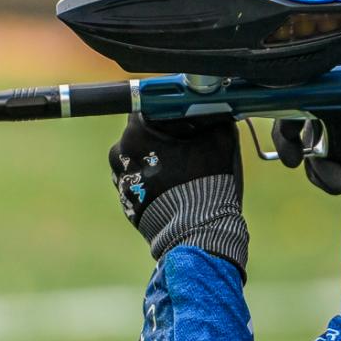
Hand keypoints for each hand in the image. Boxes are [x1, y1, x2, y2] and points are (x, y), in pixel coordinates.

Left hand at [109, 114, 247, 275]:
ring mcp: (121, 180)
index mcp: (135, 133)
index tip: (190, 119)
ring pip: (142, 158)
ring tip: (188, 170)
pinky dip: (157, 180)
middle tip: (192, 144)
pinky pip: (141, 181)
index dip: (174, 111)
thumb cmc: (205, 183)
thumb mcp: (220, 140)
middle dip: (166, 135)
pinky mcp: (126, 202)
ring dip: (161, 159)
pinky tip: (179, 188)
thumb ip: (215, 117)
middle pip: (144, 133)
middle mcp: (119, 154)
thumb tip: (218, 110)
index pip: (152, 107)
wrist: (196, 234)